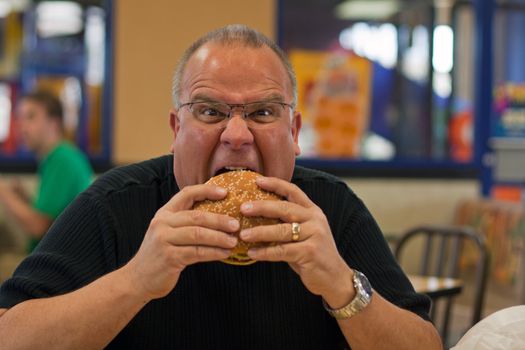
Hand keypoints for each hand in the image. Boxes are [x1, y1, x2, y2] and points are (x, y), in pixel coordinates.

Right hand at [124, 184, 238, 300]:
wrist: (138, 279)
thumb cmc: (160, 254)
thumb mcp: (167, 232)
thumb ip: (185, 223)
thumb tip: (220, 218)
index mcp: (164, 214)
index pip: (186, 194)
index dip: (206, 191)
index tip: (225, 192)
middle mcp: (162, 224)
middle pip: (197, 216)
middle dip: (219, 220)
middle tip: (236, 225)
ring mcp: (164, 240)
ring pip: (198, 234)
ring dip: (219, 238)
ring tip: (233, 241)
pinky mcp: (170, 258)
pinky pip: (197, 252)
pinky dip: (214, 252)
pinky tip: (225, 254)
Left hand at [239, 176, 352, 303]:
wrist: (334, 277)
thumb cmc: (312, 253)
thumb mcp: (304, 232)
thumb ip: (287, 222)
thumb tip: (256, 215)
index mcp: (312, 211)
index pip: (293, 191)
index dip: (275, 184)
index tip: (257, 180)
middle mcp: (314, 220)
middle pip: (285, 208)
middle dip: (262, 207)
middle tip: (243, 208)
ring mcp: (314, 236)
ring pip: (282, 231)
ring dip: (260, 232)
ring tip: (243, 234)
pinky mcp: (310, 253)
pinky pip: (282, 251)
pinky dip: (265, 252)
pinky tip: (252, 253)